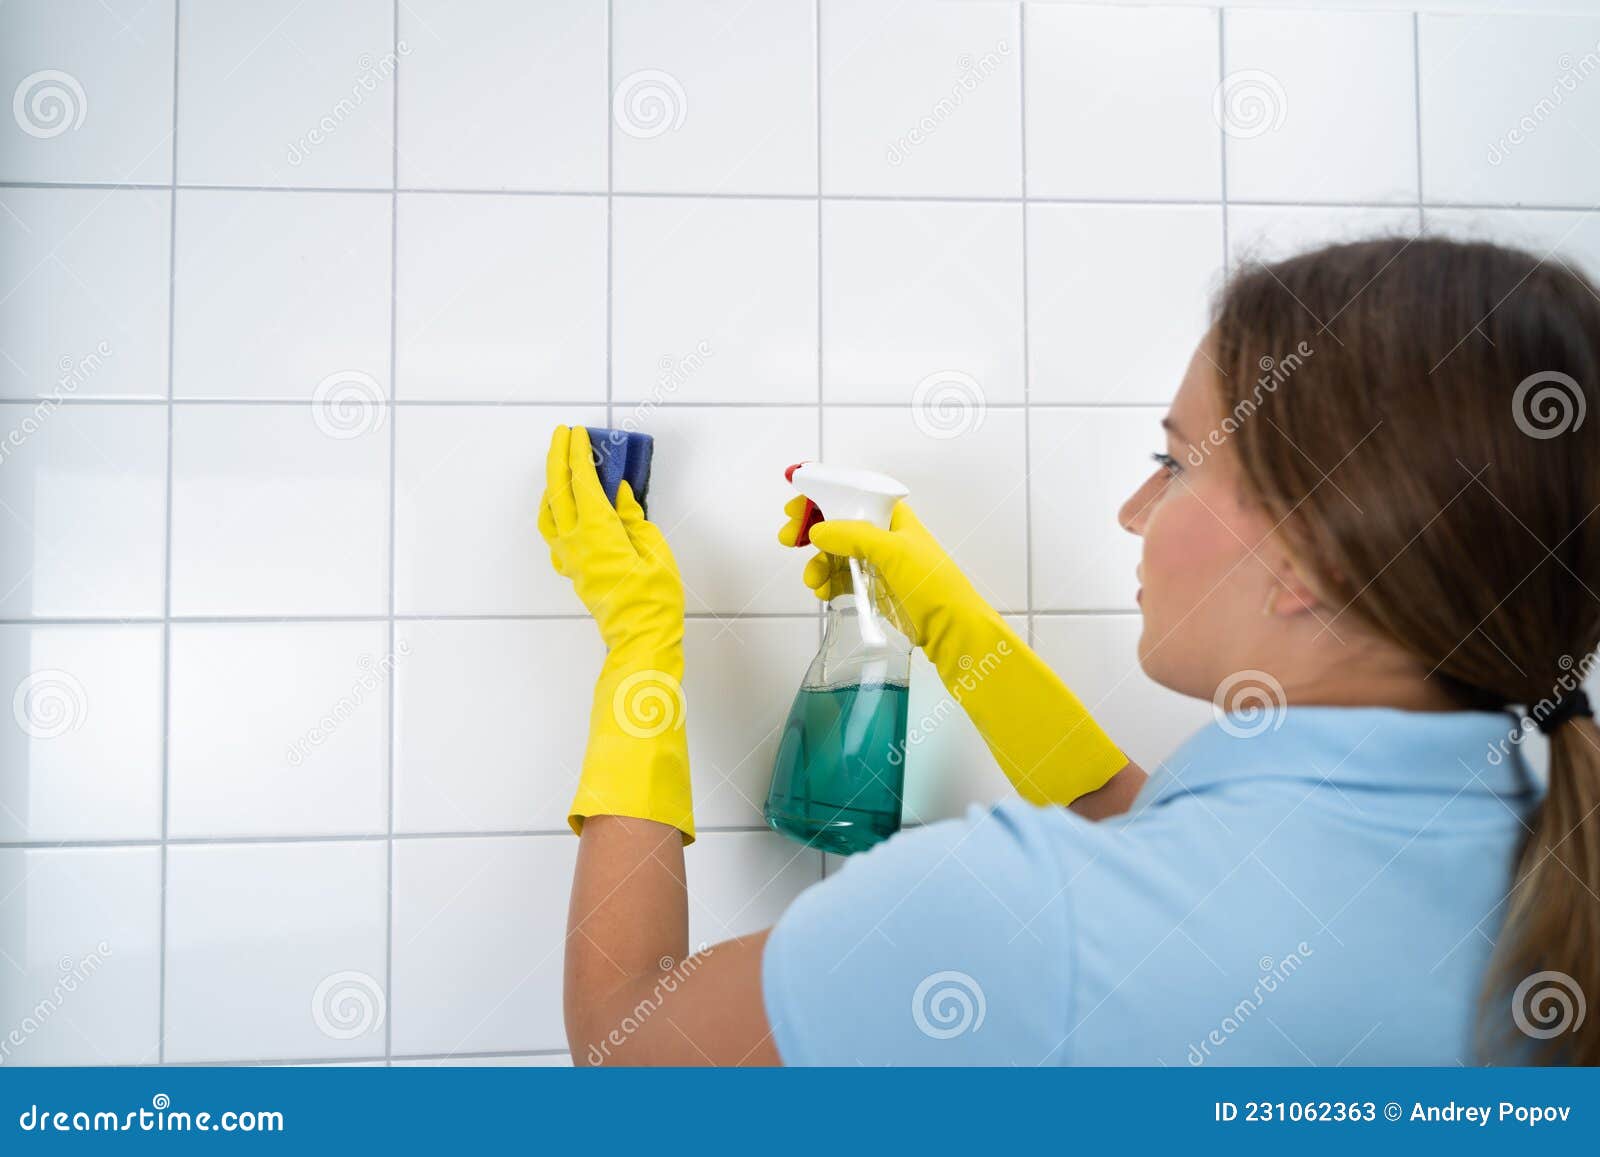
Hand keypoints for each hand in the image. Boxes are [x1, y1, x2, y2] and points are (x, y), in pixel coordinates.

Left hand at [540, 426, 693, 842]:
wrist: (642, 640)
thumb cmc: (654, 601)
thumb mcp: (654, 550)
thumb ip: (633, 518)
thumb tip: (618, 496)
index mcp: (598, 532)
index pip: (582, 482)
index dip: (578, 454)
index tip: (577, 433)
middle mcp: (576, 542)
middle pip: (558, 491)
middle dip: (559, 459)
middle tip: (563, 435)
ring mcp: (570, 558)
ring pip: (550, 512)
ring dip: (552, 485)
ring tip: (561, 467)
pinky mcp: (573, 570)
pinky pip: (555, 533)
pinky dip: (555, 510)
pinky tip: (565, 506)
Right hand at [778, 494, 1128, 806]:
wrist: (954, 632)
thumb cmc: (934, 586)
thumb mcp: (893, 552)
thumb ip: (853, 536)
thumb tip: (817, 531)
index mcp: (892, 517)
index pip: (851, 495)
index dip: (821, 497)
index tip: (795, 508)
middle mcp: (884, 536)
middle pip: (837, 523)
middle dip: (811, 531)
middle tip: (787, 539)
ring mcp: (878, 564)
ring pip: (835, 554)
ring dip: (817, 563)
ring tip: (813, 581)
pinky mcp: (875, 590)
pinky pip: (842, 579)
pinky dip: (828, 583)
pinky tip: (822, 592)